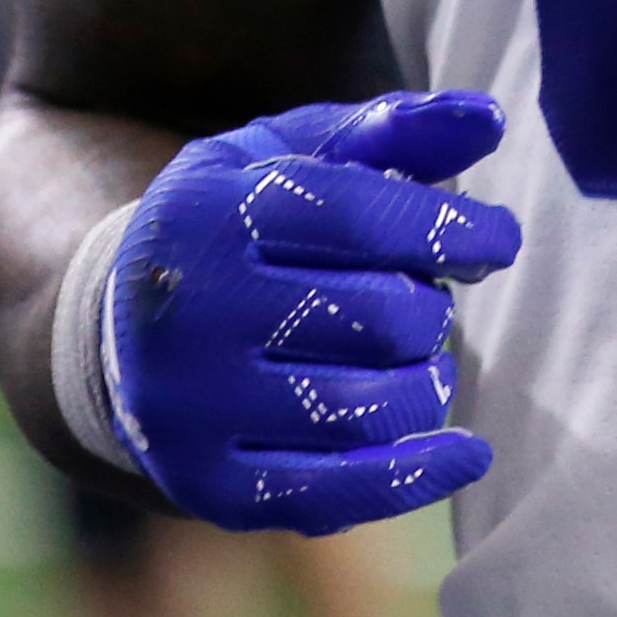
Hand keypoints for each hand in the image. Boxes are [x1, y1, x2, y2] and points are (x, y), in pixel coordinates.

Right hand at [108, 90, 520, 534]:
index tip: (498, 241)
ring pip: (364, 411)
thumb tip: (491, 119)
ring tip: (422, 364)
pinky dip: (417, 478)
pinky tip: (467, 454)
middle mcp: (190, 314)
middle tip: (422, 302)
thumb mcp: (292, 155)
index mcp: (210, 214)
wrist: (118, 327)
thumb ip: (392, 129)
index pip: (362, 217)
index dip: (451, 228)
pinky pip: (333, 496)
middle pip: (376, 318)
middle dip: (428, 309)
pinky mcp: (206, 484)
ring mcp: (191, 408)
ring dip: (426, 387)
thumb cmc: (236, 224)